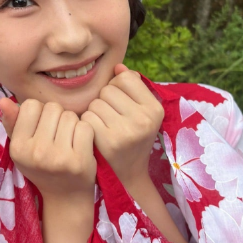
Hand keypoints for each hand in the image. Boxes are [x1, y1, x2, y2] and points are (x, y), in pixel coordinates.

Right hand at [0, 98, 95, 204]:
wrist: (65, 197)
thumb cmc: (42, 167)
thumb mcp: (22, 147)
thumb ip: (12, 122)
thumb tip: (4, 100)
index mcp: (18, 147)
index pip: (31, 105)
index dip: (40, 113)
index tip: (41, 128)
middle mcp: (36, 152)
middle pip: (53, 107)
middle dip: (58, 117)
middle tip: (57, 136)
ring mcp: (58, 157)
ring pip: (70, 116)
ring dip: (72, 124)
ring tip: (68, 141)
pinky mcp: (80, 160)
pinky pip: (85, 126)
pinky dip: (85, 132)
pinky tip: (80, 145)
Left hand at [80, 64, 163, 187]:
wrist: (127, 175)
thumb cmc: (131, 138)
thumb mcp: (141, 113)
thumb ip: (131, 87)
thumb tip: (117, 66)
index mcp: (155, 109)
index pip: (126, 78)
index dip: (117, 88)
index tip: (120, 104)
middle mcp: (144, 119)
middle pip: (108, 90)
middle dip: (104, 101)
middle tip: (110, 119)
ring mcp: (126, 131)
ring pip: (95, 103)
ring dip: (94, 113)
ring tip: (104, 127)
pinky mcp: (107, 141)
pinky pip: (87, 118)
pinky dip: (87, 125)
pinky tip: (95, 136)